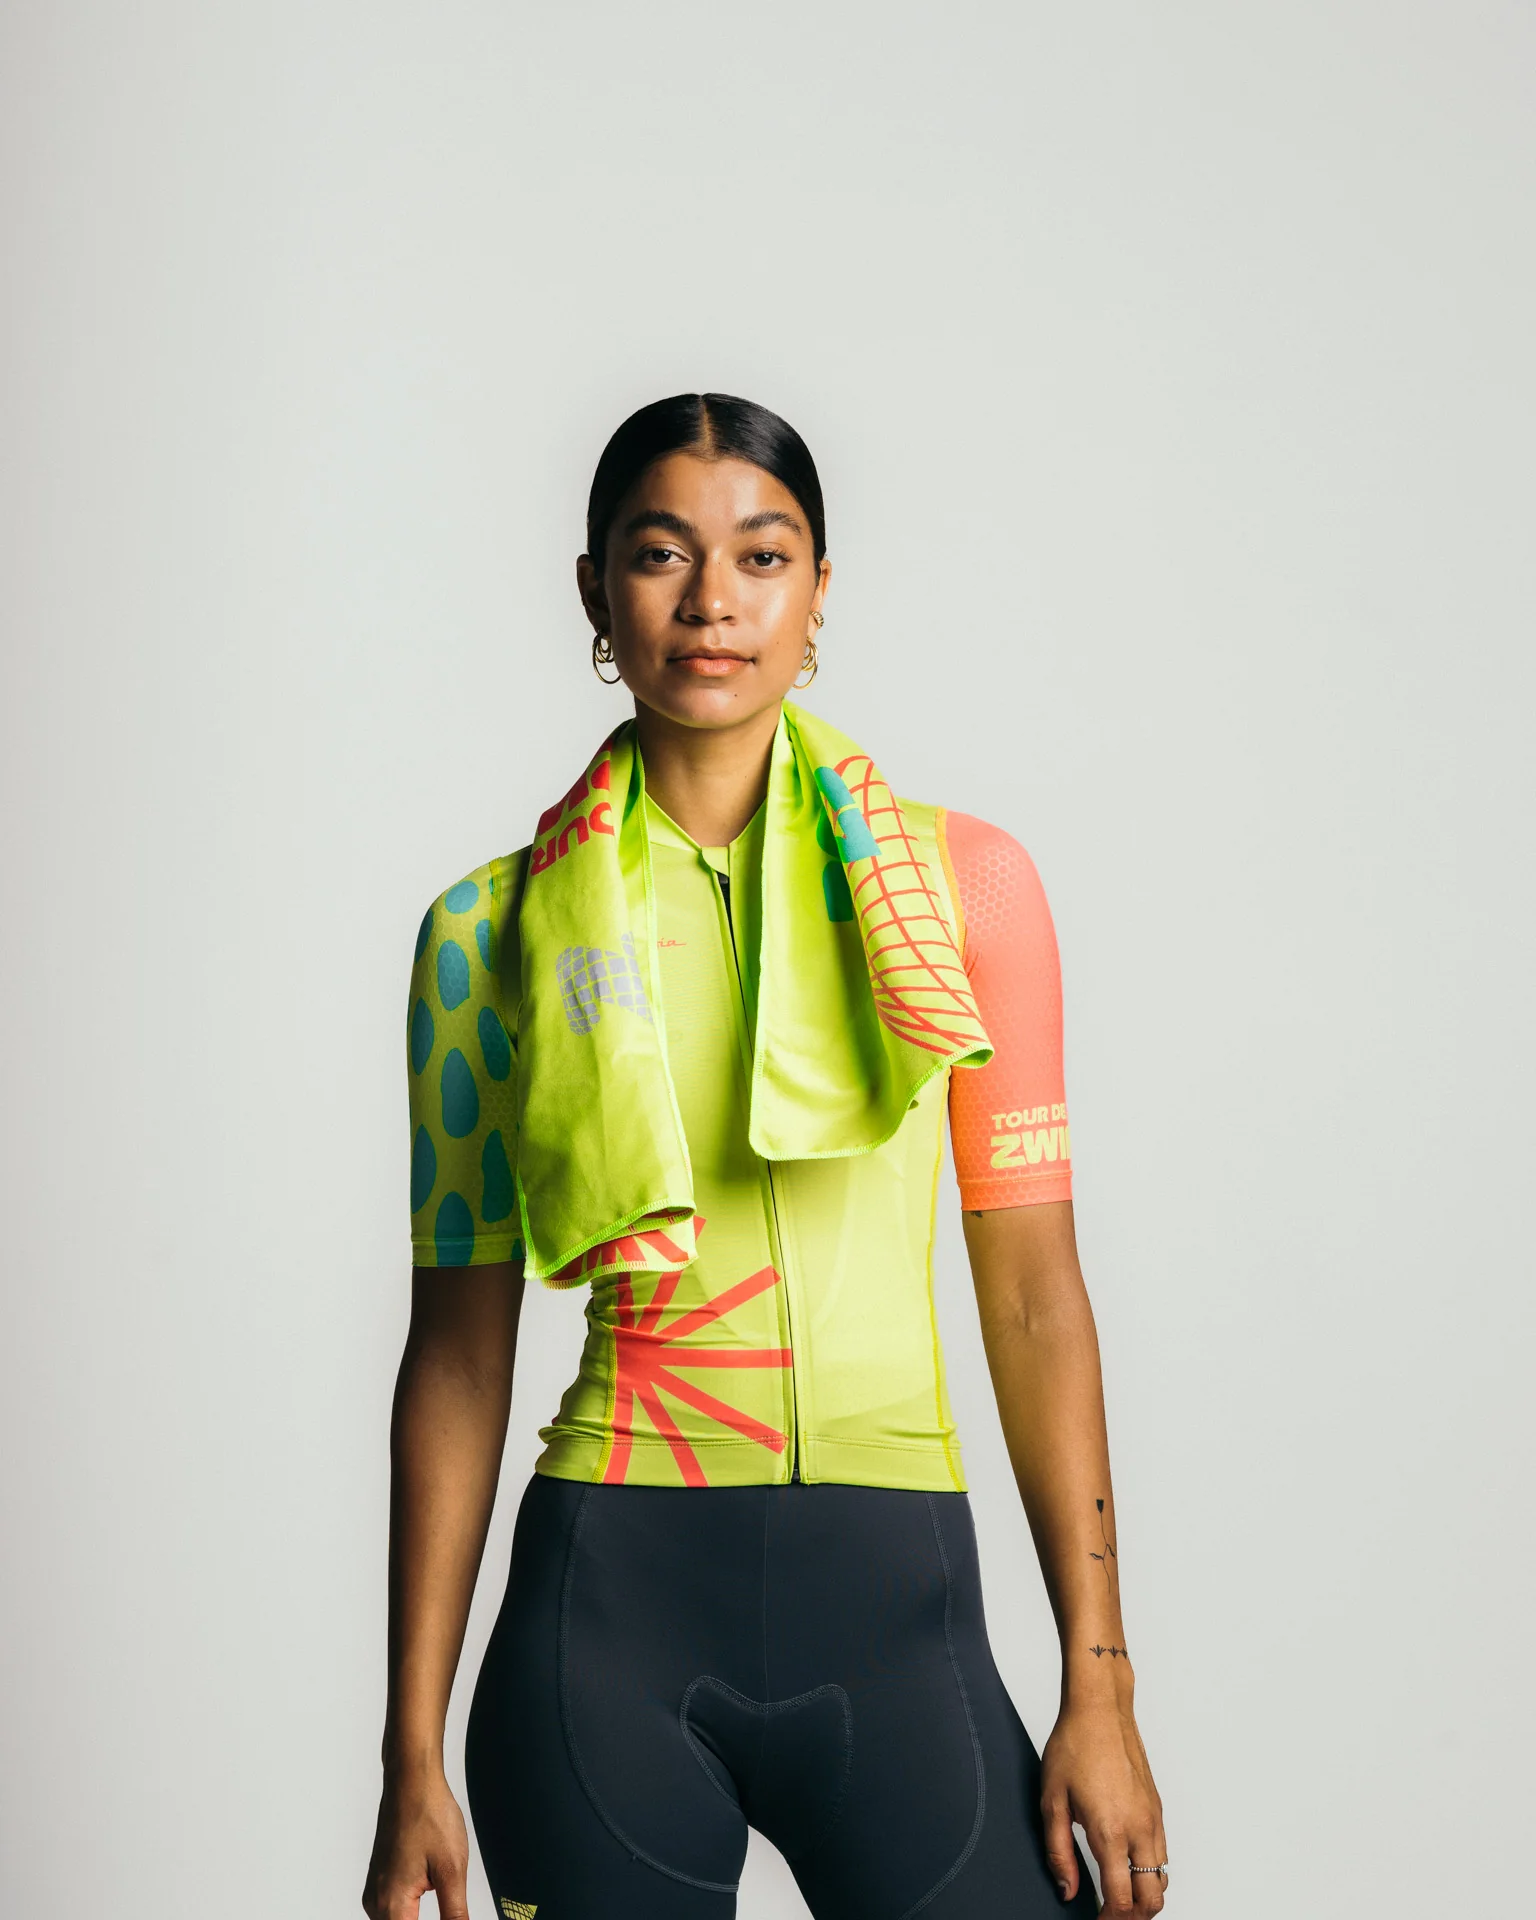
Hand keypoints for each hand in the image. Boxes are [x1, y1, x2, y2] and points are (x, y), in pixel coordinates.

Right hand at [361, 1766, 471, 1919]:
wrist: (411, 1781)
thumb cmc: (429, 1815)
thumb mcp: (452, 1870)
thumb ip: (455, 1914)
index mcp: (392, 1905)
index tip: (452, 1916)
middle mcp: (376, 1903)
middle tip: (452, 1909)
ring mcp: (376, 1892)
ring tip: (444, 1901)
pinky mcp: (380, 1881)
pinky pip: (393, 1910)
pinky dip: (411, 1913)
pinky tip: (431, 1895)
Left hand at [1041, 1699, 1166, 1913]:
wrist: (1101, 1709)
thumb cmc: (1074, 1746)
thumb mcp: (1052, 1800)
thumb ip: (1059, 1852)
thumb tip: (1068, 1890)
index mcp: (1110, 1832)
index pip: (1121, 1901)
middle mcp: (1139, 1830)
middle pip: (1152, 1901)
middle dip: (1132, 1917)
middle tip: (1108, 1915)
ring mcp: (1153, 1819)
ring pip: (1162, 1880)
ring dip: (1144, 1896)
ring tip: (1118, 1896)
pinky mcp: (1157, 1809)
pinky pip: (1163, 1855)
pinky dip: (1150, 1872)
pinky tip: (1127, 1865)